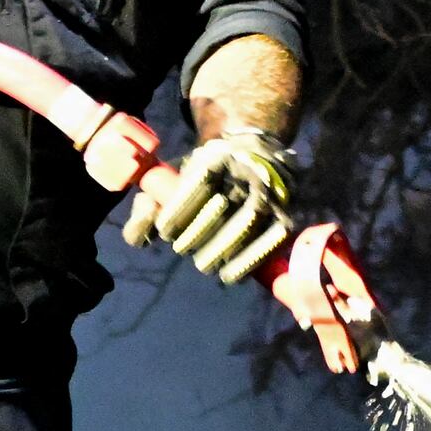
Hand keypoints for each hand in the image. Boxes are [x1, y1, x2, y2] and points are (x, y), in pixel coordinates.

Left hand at [122, 131, 297, 284]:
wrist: (253, 160)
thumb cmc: (203, 179)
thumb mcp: (173, 181)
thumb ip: (148, 205)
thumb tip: (144, 233)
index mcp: (218, 155)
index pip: (200, 178)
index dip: (180, 208)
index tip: (165, 230)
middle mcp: (247, 170)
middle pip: (224, 204)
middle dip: (198, 232)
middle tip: (182, 248)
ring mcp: (270, 192)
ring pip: (249, 221)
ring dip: (223, 248)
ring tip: (205, 264)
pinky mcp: (286, 215)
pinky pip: (273, 239)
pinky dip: (251, 260)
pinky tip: (232, 274)